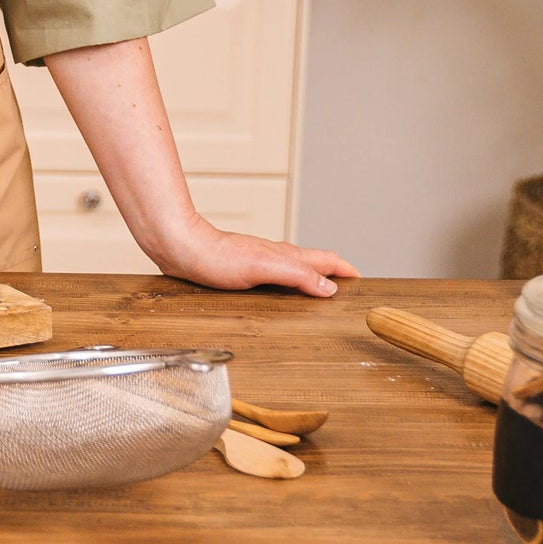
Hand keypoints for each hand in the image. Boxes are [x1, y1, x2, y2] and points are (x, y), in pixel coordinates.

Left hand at [149, 212, 359, 297]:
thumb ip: (298, 275)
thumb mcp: (263, 268)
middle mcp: (274, 256)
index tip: (363, 282)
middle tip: (349, 291)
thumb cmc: (216, 258)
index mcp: (284, 255)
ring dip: (312, 279)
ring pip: (294, 269)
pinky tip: (281, 295)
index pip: (325, 259)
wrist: (180, 248)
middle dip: (334, 274)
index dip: (345, 269)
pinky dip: (289, 285)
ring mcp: (258, 263)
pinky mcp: (242, 271)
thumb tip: (330, 287)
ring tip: (322, 295)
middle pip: (312, 263)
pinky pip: (275, 277)